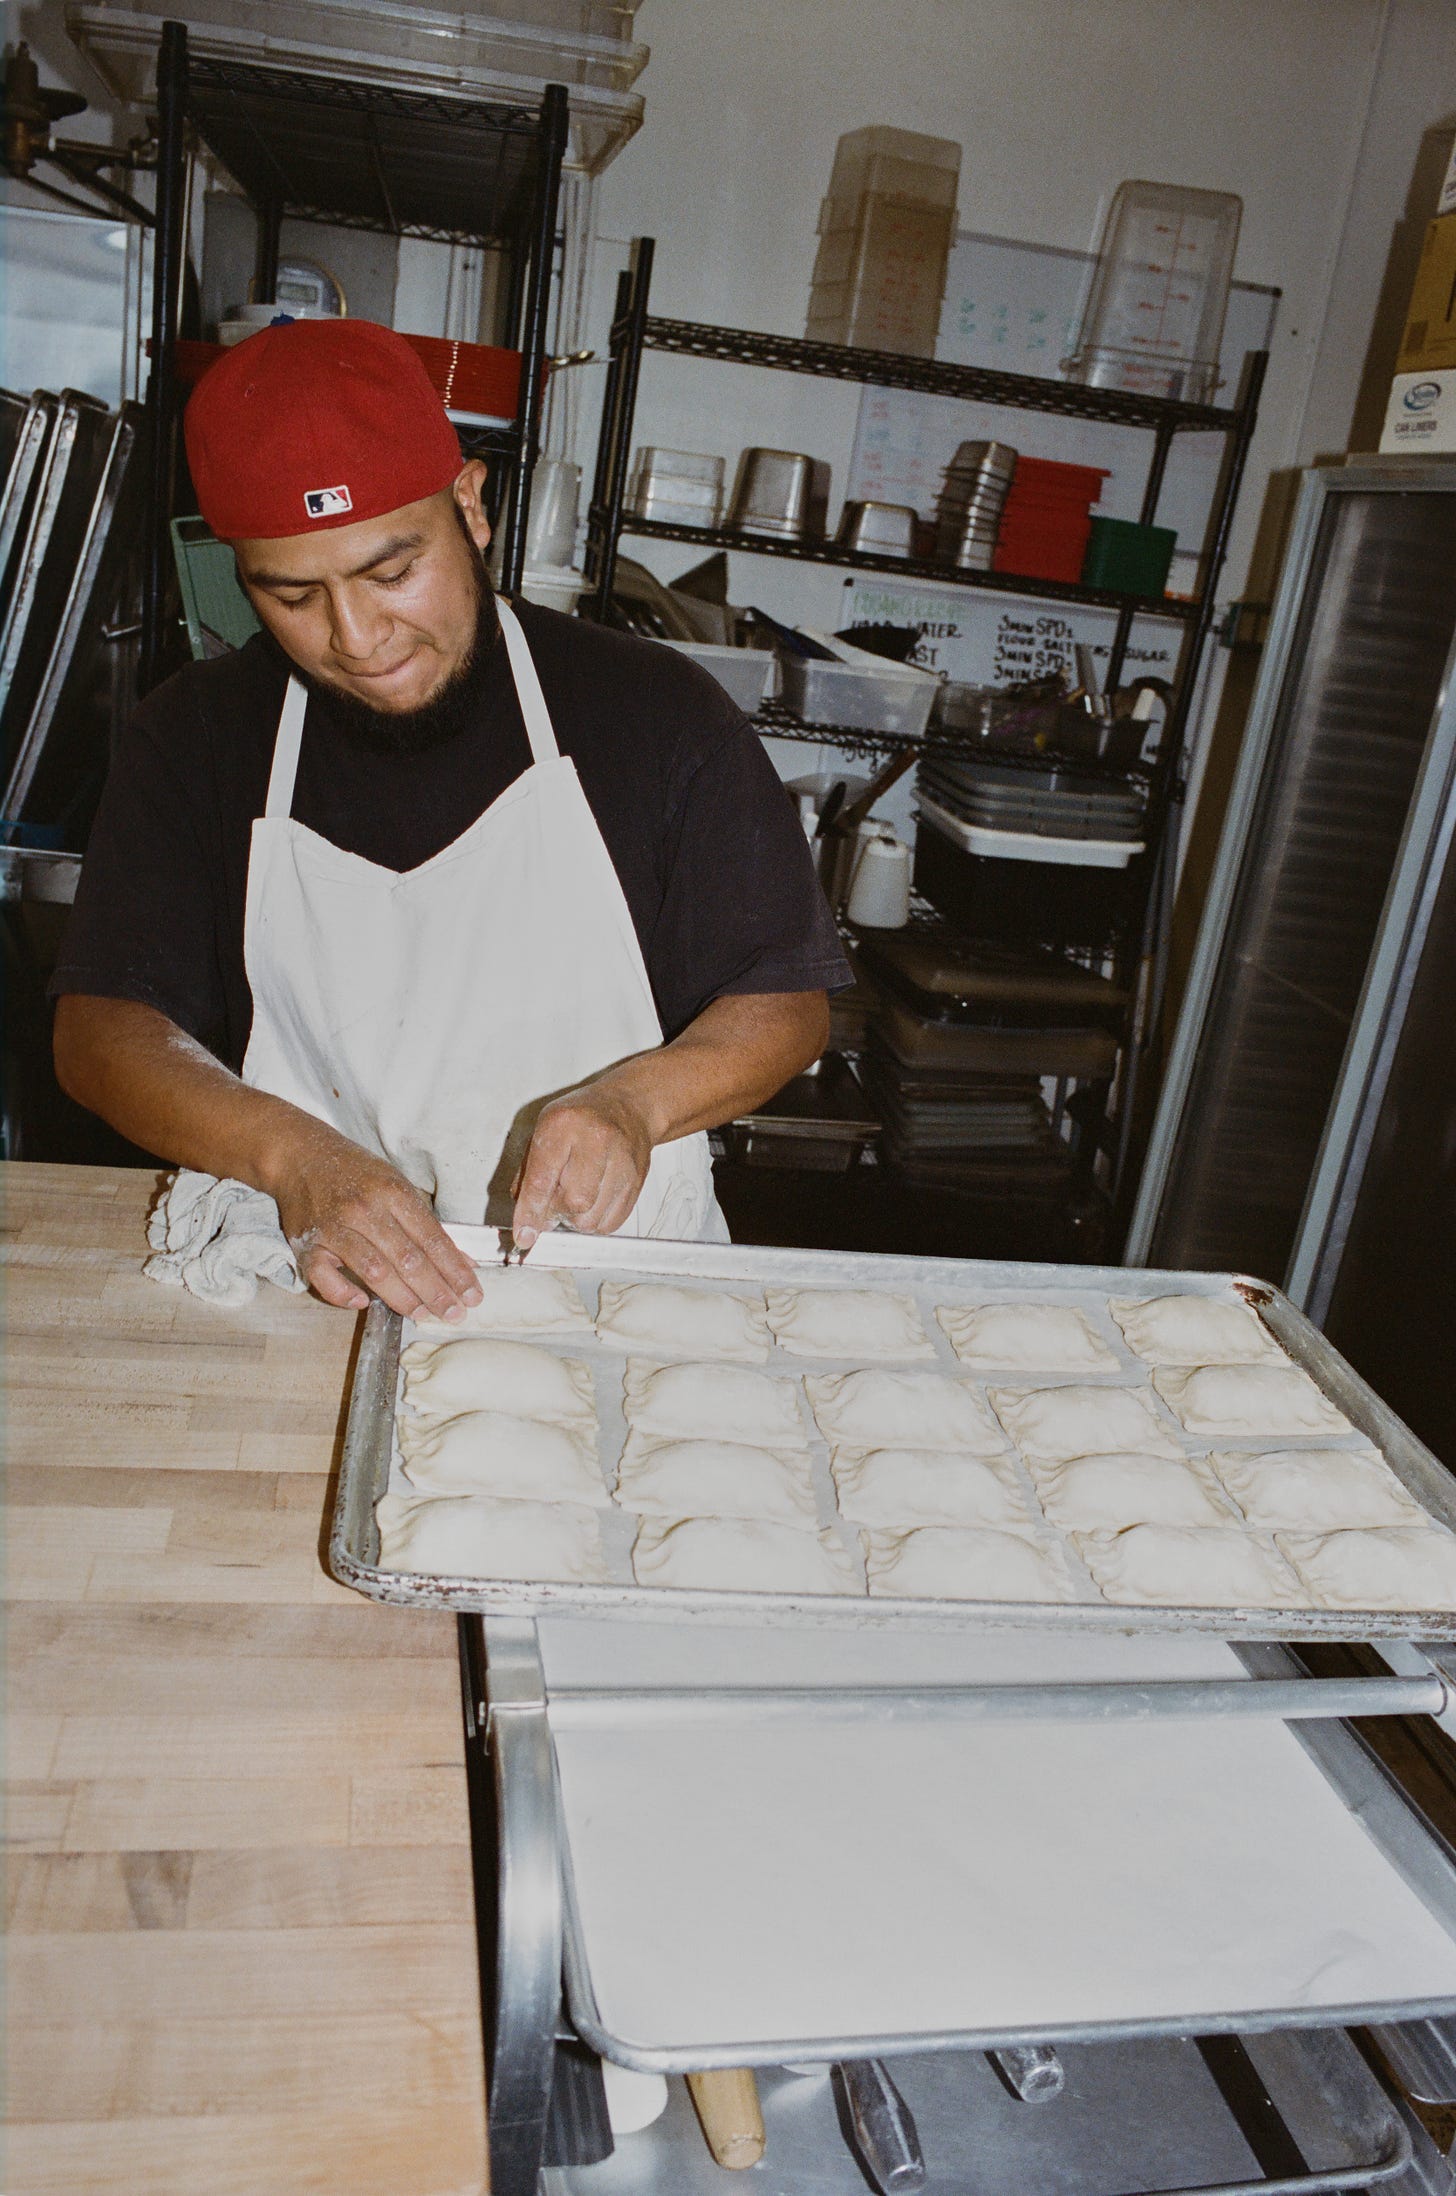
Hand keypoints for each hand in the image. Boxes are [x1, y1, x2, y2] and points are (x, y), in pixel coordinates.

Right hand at [268, 1123, 482, 1318]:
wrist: (301, 1156)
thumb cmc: (356, 1173)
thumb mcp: (398, 1187)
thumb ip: (428, 1226)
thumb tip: (463, 1263)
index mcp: (393, 1192)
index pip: (432, 1239)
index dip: (455, 1271)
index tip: (473, 1295)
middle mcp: (365, 1210)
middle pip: (408, 1259)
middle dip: (436, 1291)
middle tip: (455, 1314)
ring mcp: (334, 1228)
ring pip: (374, 1270)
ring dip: (402, 1298)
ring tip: (424, 1315)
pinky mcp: (306, 1244)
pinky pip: (324, 1277)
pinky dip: (342, 1293)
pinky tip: (363, 1303)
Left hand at [512, 1082, 653, 1249]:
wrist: (628, 1106)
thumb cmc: (582, 1118)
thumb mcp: (544, 1130)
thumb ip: (529, 1174)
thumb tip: (525, 1219)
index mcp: (563, 1124)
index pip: (542, 1178)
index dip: (531, 1211)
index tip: (524, 1235)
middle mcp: (597, 1140)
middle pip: (575, 1202)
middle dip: (557, 1212)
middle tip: (553, 1202)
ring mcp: (622, 1161)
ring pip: (592, 1219)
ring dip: (575, 1219)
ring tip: (574, 1196)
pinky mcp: (637, 1181)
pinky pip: (610, 1223)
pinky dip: (594, 1222)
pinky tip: (593, 1201)